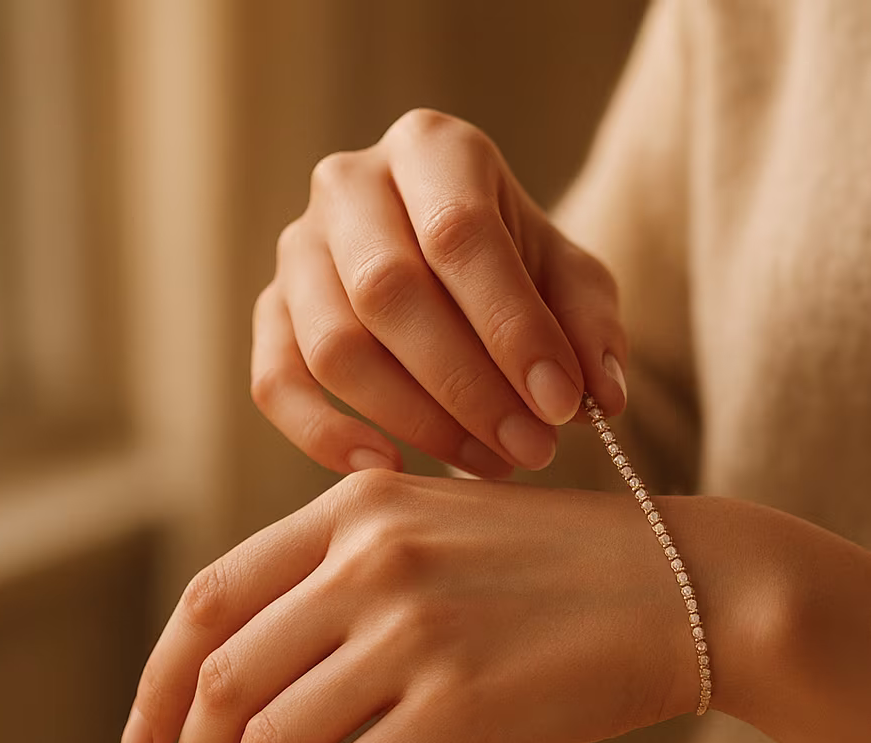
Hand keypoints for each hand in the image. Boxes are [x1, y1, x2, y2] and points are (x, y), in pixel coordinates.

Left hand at [118, 470, 768, 742]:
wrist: (691, 586)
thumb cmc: (579, 566)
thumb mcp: (453, 527)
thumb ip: (360, 569)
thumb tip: (273, 667)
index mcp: (361, 508)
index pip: (212, 598)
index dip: (159, 679)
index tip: (144, 739)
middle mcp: (372, 560)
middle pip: (224, 678)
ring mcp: (415, 633)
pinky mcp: (459, 709)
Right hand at [251, 108, 629, 477]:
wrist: (460, 269)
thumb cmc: (521, 267)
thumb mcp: (574, 280)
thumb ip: (591, 327)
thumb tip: (600, 395)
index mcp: (432, 149)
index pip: (459, 233)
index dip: (511, 326)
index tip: (560, 403)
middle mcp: (350, 184)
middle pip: (388, 290)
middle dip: (468, 385)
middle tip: (532, 448)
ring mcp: (298, 246)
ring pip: (334, 344)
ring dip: (416, 419)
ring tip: (493, 461)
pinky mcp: (269, 310)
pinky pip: (275, 380)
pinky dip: (323, 433)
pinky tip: (387, 466)